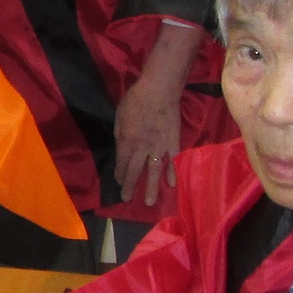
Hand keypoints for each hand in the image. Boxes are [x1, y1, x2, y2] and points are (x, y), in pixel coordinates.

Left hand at [112, 24, 202, 208]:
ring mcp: (159, 146)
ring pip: (154, 171)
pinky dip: (173, 173)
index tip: (118, 183)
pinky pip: (173, 161)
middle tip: (127, 198)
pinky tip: (172, 185)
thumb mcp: (119, 116)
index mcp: (126, 140)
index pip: (121, 163)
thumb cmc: (135, 100)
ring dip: (150, 187)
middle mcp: (142, 147)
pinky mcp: (173, 142)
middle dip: (130, 185)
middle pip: (135, 170)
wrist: (159, 90)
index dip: (119, 174)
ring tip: (149, 202)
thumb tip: (122, 147)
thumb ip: (120, 134)